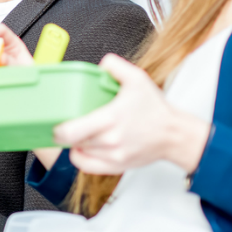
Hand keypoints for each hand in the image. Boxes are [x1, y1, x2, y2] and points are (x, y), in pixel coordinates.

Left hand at [53, 54, 210, 174]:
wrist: (174, 135)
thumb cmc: (155, 110)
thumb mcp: (138, 78)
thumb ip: (115, 66)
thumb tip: (100, 64)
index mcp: (111, 119)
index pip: (71, 131)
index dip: (58, 127)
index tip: (57, 120)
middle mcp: (110, 140)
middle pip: (72, 141)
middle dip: (65, 132)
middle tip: (65, 124)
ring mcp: (113, 156)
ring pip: (79, 152)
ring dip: (75, 142)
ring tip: (80, 131)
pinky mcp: (116, 166)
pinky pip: (87, 166)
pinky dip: (80, 157)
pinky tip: (83, 147)